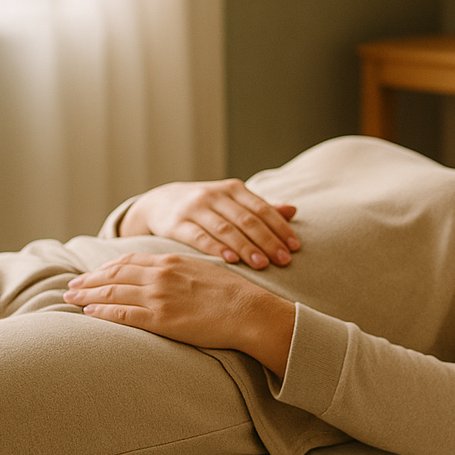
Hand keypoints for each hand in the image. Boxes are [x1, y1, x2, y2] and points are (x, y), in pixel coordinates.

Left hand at [65, 253, 295, 376]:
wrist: (249, 311)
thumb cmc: (233, 294)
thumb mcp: (205, 271)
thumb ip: (181, 270)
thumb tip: (169, 274)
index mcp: (172, 261)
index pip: (129, 261)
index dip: (106, 267)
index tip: (93, 273)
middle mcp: (161, 276)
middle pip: (114, 275)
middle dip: (90, 281)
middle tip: (72, 287)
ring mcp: (159, 297)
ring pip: (112, 293)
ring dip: (89, 296)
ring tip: (72, 300)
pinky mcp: (161, 319)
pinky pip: (122, 315)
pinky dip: (102, 313)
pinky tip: (90, 314)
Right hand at [120, 179, 300, 269]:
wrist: (160, 202)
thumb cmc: (207, 206)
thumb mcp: (233, 201)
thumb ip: (261, 208)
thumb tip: (293, 210)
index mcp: (234, 189)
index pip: (262, 209)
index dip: (280, 227)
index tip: (295, 247)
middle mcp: (215, 196)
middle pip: (247, 220)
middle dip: (268, 241)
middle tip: (284, 261)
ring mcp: (194, 209)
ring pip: (226, 229)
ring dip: (246, 247)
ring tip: (263, 264)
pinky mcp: (176, 224)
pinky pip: (199, 237)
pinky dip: (216, 249)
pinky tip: (231, 260)